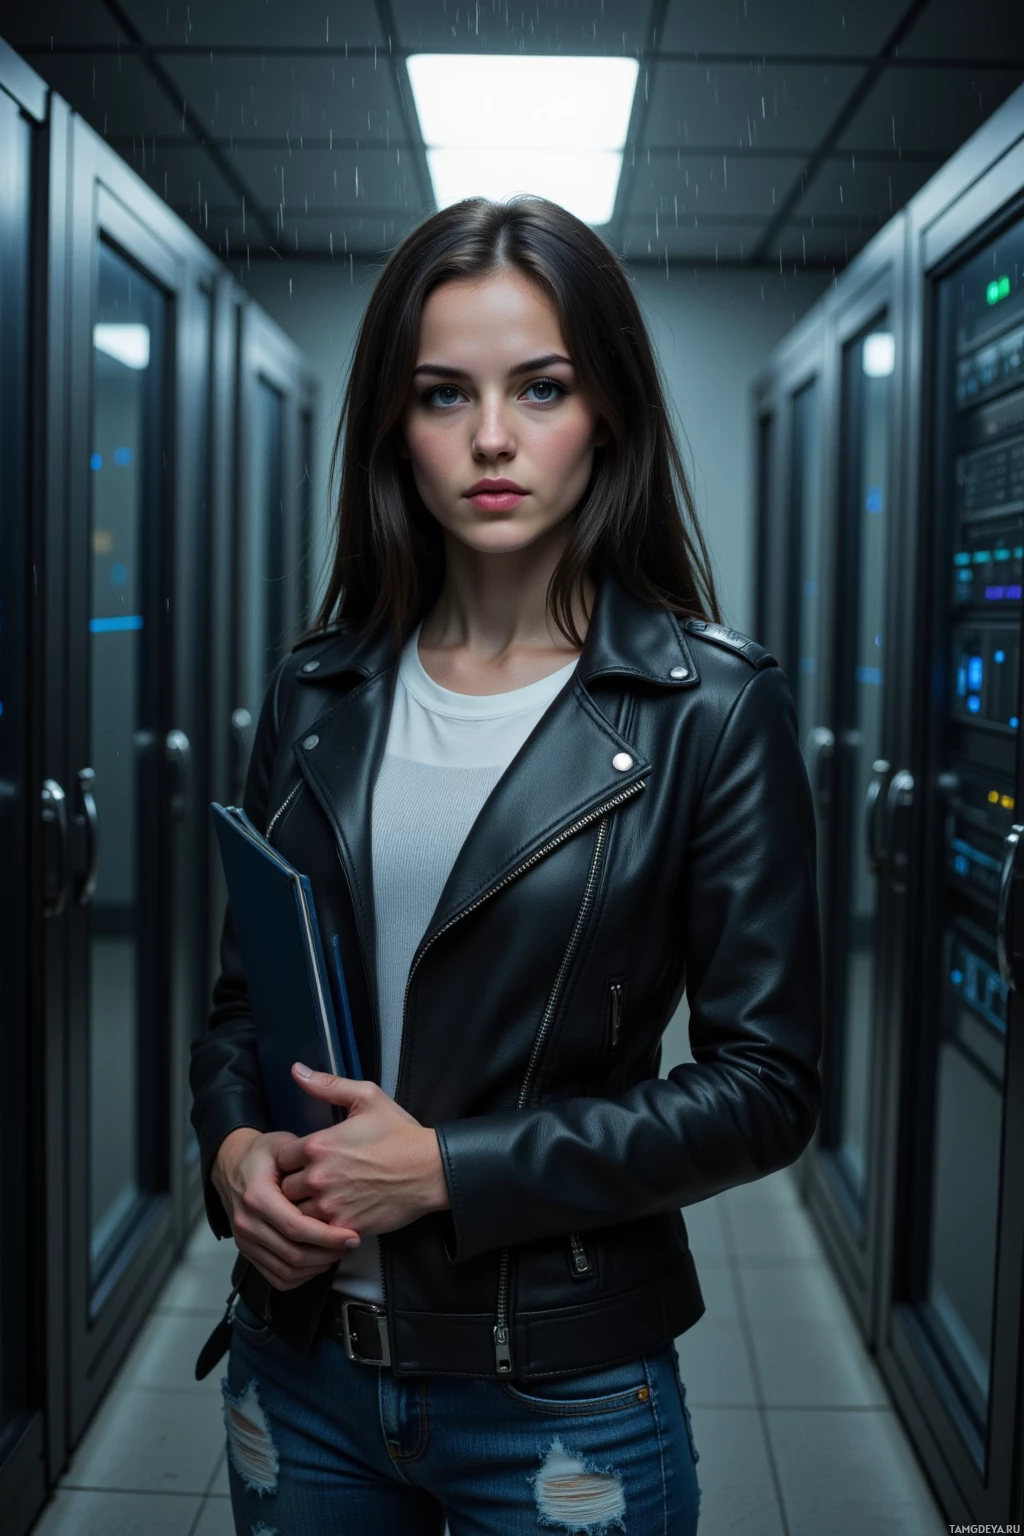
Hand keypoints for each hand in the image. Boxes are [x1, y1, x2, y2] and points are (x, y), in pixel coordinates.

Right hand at [212, 1126, 360, 1290]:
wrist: (229, 1164)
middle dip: (327, 1254)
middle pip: (293, 1254)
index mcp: (257, 1198)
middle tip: (349, 1244)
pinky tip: (317, 1262)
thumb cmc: (261, 1154)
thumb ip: (305, 1164)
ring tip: (337, 1252)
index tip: (351, 1236)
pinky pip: (276, 1277)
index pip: (296, 1228)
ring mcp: (245, 1242)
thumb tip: (338, 1183)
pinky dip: (301, 1276)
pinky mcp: (247, 1252)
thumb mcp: (282, 1146)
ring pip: (286, 1271)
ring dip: (316, 1267)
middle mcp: (248, 1224)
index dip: (327, 1237)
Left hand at [276, 1065, 449, 1234]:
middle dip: (295, 1184)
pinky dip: (322, 1226)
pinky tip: (337, 1213)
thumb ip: (328, 1086)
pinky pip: (317, 1233)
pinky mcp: (344, 1226)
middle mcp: (318, 1177)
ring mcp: (331, 1205)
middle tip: (313, 1181)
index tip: (304, 1160)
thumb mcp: (367, 1098)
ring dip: (305, 1208)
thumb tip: (297, 1070)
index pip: (281, 1158)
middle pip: (284, 1188)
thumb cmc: (399, 1134)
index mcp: (318, 1145)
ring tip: (323, 1199)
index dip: (291, 1159)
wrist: (430, 1170)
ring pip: (297, 1213)